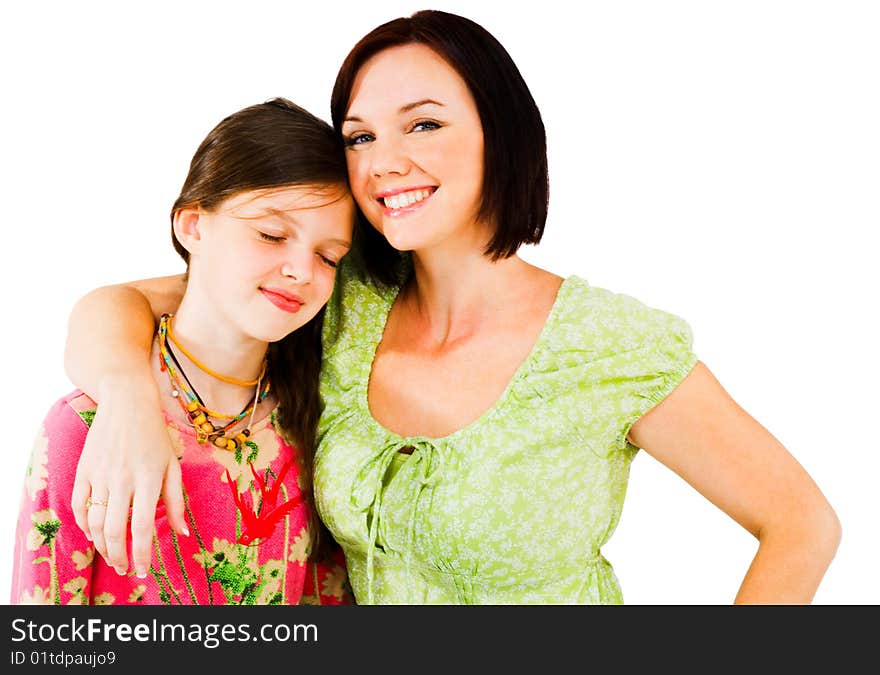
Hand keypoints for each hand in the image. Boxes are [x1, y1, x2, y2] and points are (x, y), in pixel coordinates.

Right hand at [71, 375, 187, 577]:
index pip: (141, 527)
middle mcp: (123, 479)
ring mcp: (100, 474)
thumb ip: (176, 501)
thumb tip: (182, 533)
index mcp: (149, 479)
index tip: (142, 570)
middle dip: (118, 556)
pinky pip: (78, 505)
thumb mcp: (172, 465)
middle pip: (114, 530)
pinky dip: (83, 525)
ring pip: (93, 522)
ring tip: (111, 555)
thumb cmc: (155, 436)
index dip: (141, 553)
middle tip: (124, 569)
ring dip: (101, 545)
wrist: (128, 403)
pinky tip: (93, 534)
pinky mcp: (84, 470)